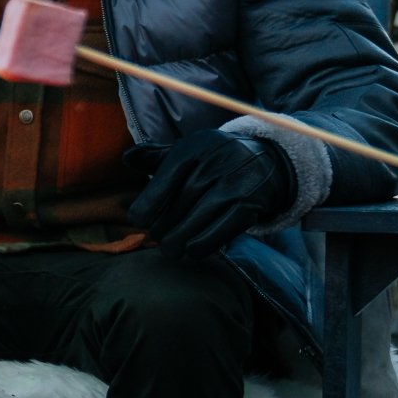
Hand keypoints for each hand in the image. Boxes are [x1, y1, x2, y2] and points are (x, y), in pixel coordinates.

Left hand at [126, 130, 295, 259]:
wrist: (269, 162)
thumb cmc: (216, 159)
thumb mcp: (189, 151)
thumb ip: (156, 156)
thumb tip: (128, 158)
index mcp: (195, 147)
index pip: (165, 178)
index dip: (148, 204)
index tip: (138, 220)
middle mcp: (215, 162)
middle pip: (179, 203)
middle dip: (163, 226)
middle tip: (156, 237)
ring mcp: (234, 183)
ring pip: (197, 219)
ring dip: (179, 240)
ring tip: (171, 249)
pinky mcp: (250, 205)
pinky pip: (221, 231)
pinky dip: (203, 245)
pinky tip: (192, 250)